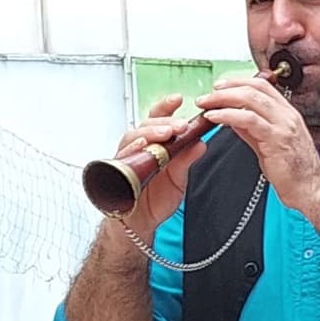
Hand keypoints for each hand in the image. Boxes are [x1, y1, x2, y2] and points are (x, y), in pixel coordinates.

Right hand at [106, 92, 204, 229]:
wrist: (140, 222)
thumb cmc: (155, 198)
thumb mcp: (179, 179)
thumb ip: (187, 160)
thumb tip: (202, 143)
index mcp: (155, 144)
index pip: (159, 119)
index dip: (166, 107)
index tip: (179, 98)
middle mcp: (140, 147)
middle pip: (147, 124)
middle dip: (165, 121)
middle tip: (181, 124)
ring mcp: (128, 157)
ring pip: (134, 135)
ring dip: (151, 132)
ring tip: (166, 132)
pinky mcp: (118, 170)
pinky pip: (122, 156)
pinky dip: (132, 149)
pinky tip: (142, 145)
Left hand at [199, 68, 319, 209]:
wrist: (311, 191)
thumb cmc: (296, 173)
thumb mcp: (270, 145)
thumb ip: (252, 131)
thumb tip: (234, 119)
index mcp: (287, 114)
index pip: (262, 86)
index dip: (238, 82)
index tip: (220, 87)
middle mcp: (287, 116)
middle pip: (254, 88)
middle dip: (227, 88)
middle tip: (208, 95)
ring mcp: (283, 126)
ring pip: (250, 99)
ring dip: (224, 99)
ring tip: (207, 104)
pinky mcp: (276, 139)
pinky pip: (248, 120)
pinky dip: (228, 115)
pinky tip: (215, 117)